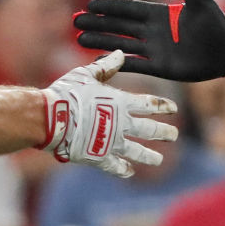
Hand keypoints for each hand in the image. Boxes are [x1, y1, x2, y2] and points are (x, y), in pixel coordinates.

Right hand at [41, 50, 178, 177]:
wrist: (50, 118)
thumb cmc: (67, 93)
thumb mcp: (86, 74)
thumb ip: (106, 67)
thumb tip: (120, 53)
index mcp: (120, 103)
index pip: (149, 104)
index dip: (163, 105)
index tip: (173, 108)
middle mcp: (120, 124)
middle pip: (149, 130)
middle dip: (164, 132)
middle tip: (174, 135)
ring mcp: (111, 143)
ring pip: (137, 151)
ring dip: (149, 156)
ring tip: (159, 160)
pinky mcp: (98, 157)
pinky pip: (114, 166)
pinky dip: (123, 170)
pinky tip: (129, 172)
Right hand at [75, 0, 224, 80]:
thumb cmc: (217, 25)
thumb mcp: (201, 2)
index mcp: (160, 14)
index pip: (129, 9)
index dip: (110, 7)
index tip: (89, 4)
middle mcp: (153, 31)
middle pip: (119, 26)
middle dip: (97, 23)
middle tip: (74, 21)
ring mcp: (155, 49)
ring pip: (121, 44)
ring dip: (101, 41)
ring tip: (79, 38)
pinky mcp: (160, 67)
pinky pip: (135, 64)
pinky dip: (117, 63)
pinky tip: (98, 59)